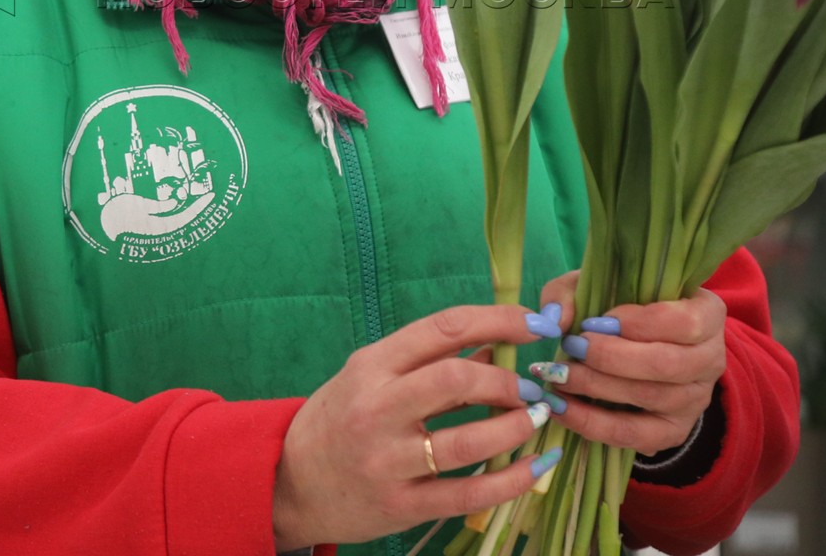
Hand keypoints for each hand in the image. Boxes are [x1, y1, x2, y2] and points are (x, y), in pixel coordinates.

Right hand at [272, 304, 567, 549]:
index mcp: (372, 365)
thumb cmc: (339, 420)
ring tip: (536, 418)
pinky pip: (468, 493)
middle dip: (508, 379)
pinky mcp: (400, 505)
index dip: (499, 320)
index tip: (537, 324)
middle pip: (456, 379)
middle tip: (533, 385)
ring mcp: (387, 460)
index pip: (444, 328)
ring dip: (515, 426)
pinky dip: (511, 480)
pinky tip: (536, 466)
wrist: (288, 483)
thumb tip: (500, 344)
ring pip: (468, 441)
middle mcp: (376, 408)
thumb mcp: (371, 377)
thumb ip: (431, 362)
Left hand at [530, 270, 724, 455]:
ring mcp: (696, 400)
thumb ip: (572, 292)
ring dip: (596, 388)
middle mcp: (711, 359)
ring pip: (650, 398)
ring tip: (558, 376)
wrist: (644, 347)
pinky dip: (593, 425)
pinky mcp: (674, 432)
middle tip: (571, 347)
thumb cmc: (622, 309)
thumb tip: (556, 319)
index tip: (594, 321)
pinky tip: (562, 409)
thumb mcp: (598, 286)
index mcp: (707, 314)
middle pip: (666, 365)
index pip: (683, 322)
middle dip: (610, 358)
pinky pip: (635, 435)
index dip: (636, 323)